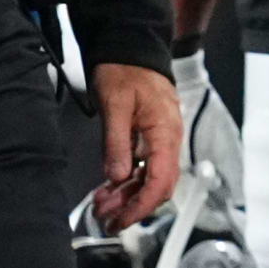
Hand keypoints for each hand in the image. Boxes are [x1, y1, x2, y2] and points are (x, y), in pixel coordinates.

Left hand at [94, 63, 182, 229]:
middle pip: (156, 186)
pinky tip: (107, 191)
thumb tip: (117, 177)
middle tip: (106, 219)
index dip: (142, 205)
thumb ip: (116, 142)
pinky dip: (124, 182)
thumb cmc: (125, 69)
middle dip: (132, 207)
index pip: (161, 181)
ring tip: (101, 208)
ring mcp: (158, 141)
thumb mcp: (116, 104)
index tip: (122, 219)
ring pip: (147, 180)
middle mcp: (167, 141)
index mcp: (165, 133)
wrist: (129, 48)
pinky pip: (140, 168)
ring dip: (126, 197)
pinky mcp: (147, 140)